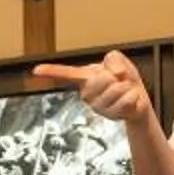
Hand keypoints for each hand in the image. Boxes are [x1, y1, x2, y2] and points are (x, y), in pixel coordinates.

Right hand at [32, 51, 153, 126]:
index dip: (51, 71)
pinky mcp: (111, 115)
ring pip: (117, 88)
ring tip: (125, 91)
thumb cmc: (124, 80)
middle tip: (119, 82)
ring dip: (127, 86)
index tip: (35, 71)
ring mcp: (98, 106)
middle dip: (117, 76)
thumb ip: (113, 59)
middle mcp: (87, 94)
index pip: (66, 73)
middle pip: (102, 78)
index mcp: (85, 78)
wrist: (137, 101)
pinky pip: (127, 98)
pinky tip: (130, 100)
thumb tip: (112, 72)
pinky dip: (133, 95)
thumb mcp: (119, 62)